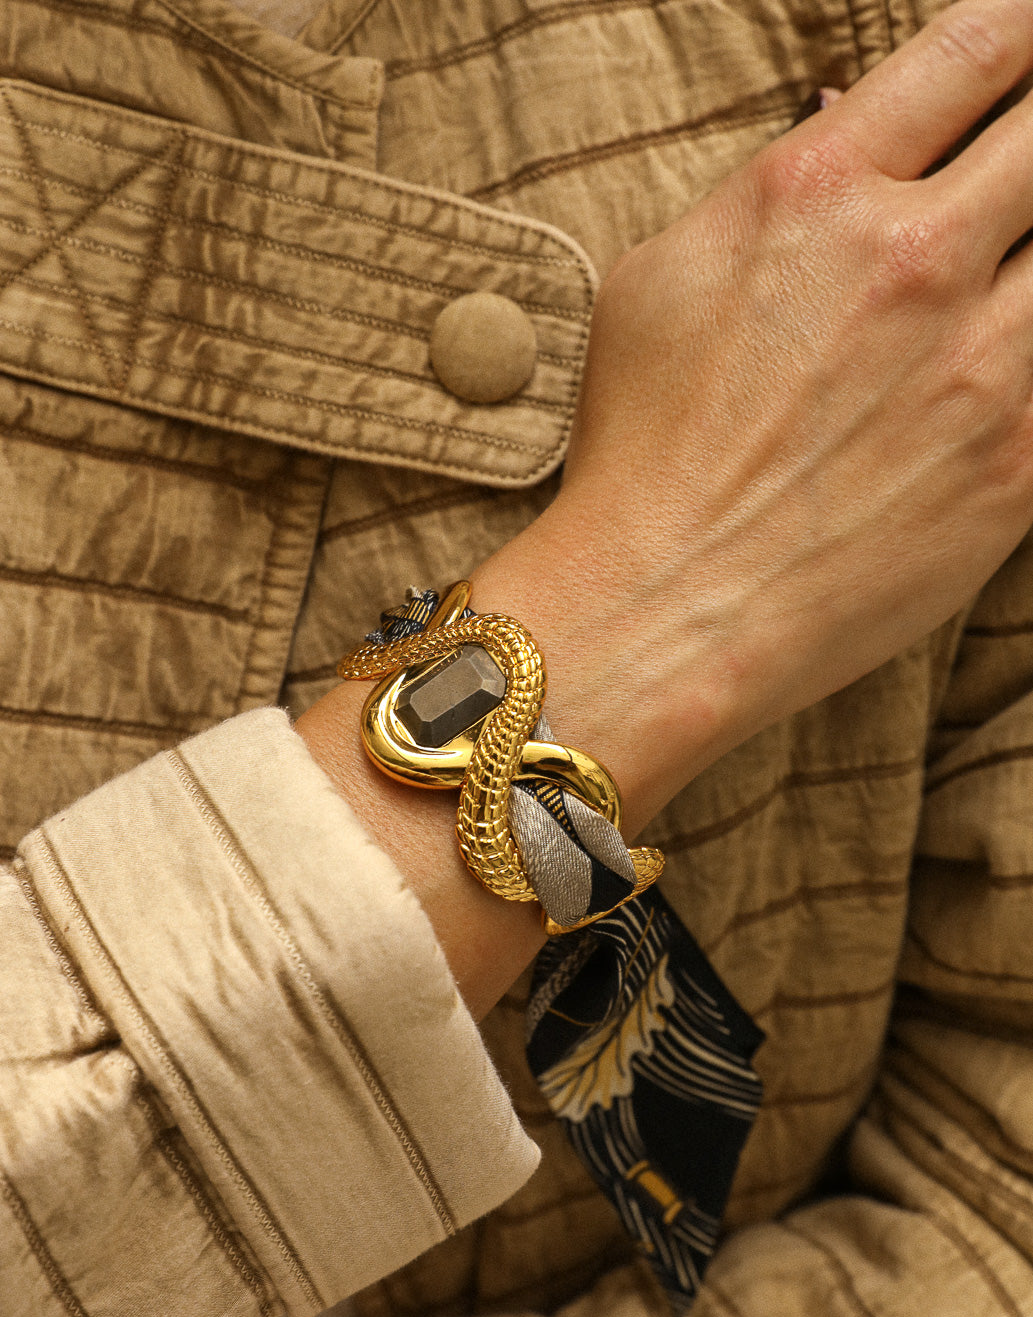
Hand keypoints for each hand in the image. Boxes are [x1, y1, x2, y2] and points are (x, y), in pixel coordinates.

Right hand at [302, 0, 1032, 1013]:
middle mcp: (913, 258)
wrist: (669, 609)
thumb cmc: (643, 456)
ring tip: (1005, 286)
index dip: (1022, 36)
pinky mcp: (1021, 460)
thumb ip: (761, 187)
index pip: (980, 46)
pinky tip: (1005, 362)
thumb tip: (846, 124)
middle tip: (1024, 175)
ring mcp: (982, 361)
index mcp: (815, 191)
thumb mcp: (659, 282)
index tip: (1026, 56)